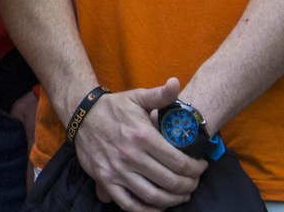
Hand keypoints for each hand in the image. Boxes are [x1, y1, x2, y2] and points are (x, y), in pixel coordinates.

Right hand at [73, 78, 204, 211]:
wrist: (82, 115)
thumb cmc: (114, 107)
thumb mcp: (137, 97)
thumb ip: (160, 95)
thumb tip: (176, 83)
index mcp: (143, 136)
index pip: (179, 162)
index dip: (196, 169)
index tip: (201, 167)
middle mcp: (131, 156)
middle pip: (170, 182)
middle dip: (189, 186)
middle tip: (194, 182)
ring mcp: (117, 171)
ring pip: (153, 196)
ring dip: (173, 200)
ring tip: (181, 195)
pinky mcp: (106, 181)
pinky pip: (130, 204)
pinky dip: (148, 211)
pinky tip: (159, 206)